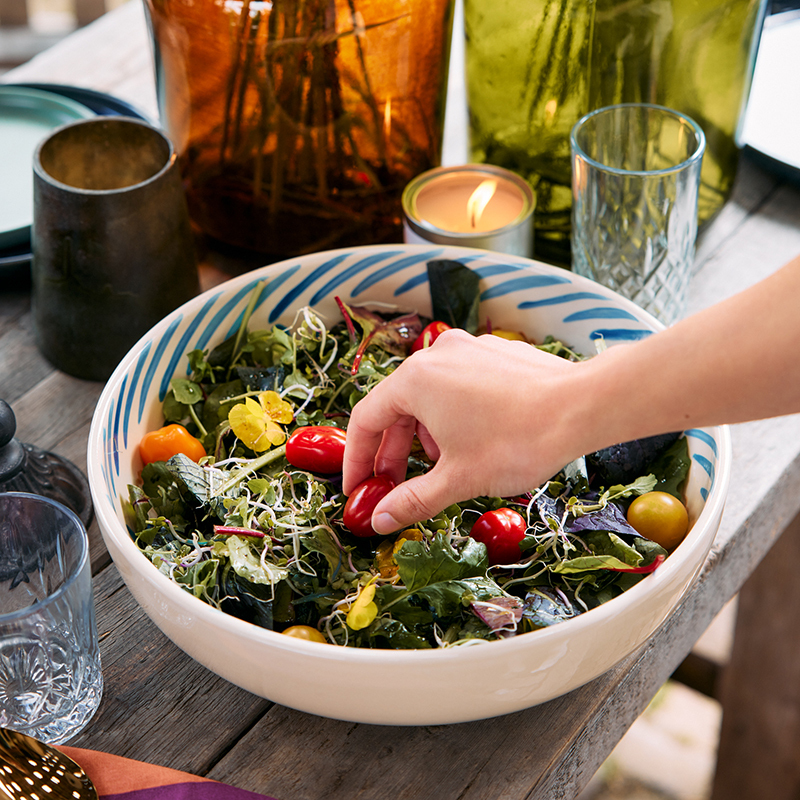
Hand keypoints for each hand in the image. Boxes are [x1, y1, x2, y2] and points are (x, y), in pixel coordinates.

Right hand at [342, 329, 589, 533]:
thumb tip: (380, 520)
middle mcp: (437, 355)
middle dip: (394, 452)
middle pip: (398, 407)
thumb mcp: (457, 479)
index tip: (357, 488)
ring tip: (445, 468)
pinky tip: (473, 442)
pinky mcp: (496, 354)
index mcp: (415, 380)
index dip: (357, 459)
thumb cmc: (517, 441)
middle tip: (394, 489)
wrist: (583, 407)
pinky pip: (460, 386)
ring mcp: (469, 349)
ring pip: (430, 397)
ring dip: (426, 436)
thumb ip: (412, 500)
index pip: (366, 419)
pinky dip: (453, 416)